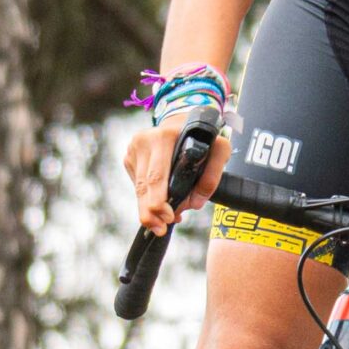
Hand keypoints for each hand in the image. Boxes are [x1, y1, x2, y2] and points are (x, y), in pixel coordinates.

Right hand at [124, 117, 232, 232]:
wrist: (181, 119)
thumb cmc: (202, 137)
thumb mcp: (219, 148)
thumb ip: (212, 175)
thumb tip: (195, 203)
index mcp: (163, 137)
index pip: (156, 176)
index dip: (159, 200)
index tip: (168, 217)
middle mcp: (144, 141)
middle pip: (143, 185)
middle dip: (151, 211)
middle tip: (160, 229)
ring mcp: (133, 150)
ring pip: (137, 188)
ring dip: (148, 209)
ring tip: (158, 225)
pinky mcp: (129, 158)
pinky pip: (137, 184)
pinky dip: (147, 198)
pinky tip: (158, 207)